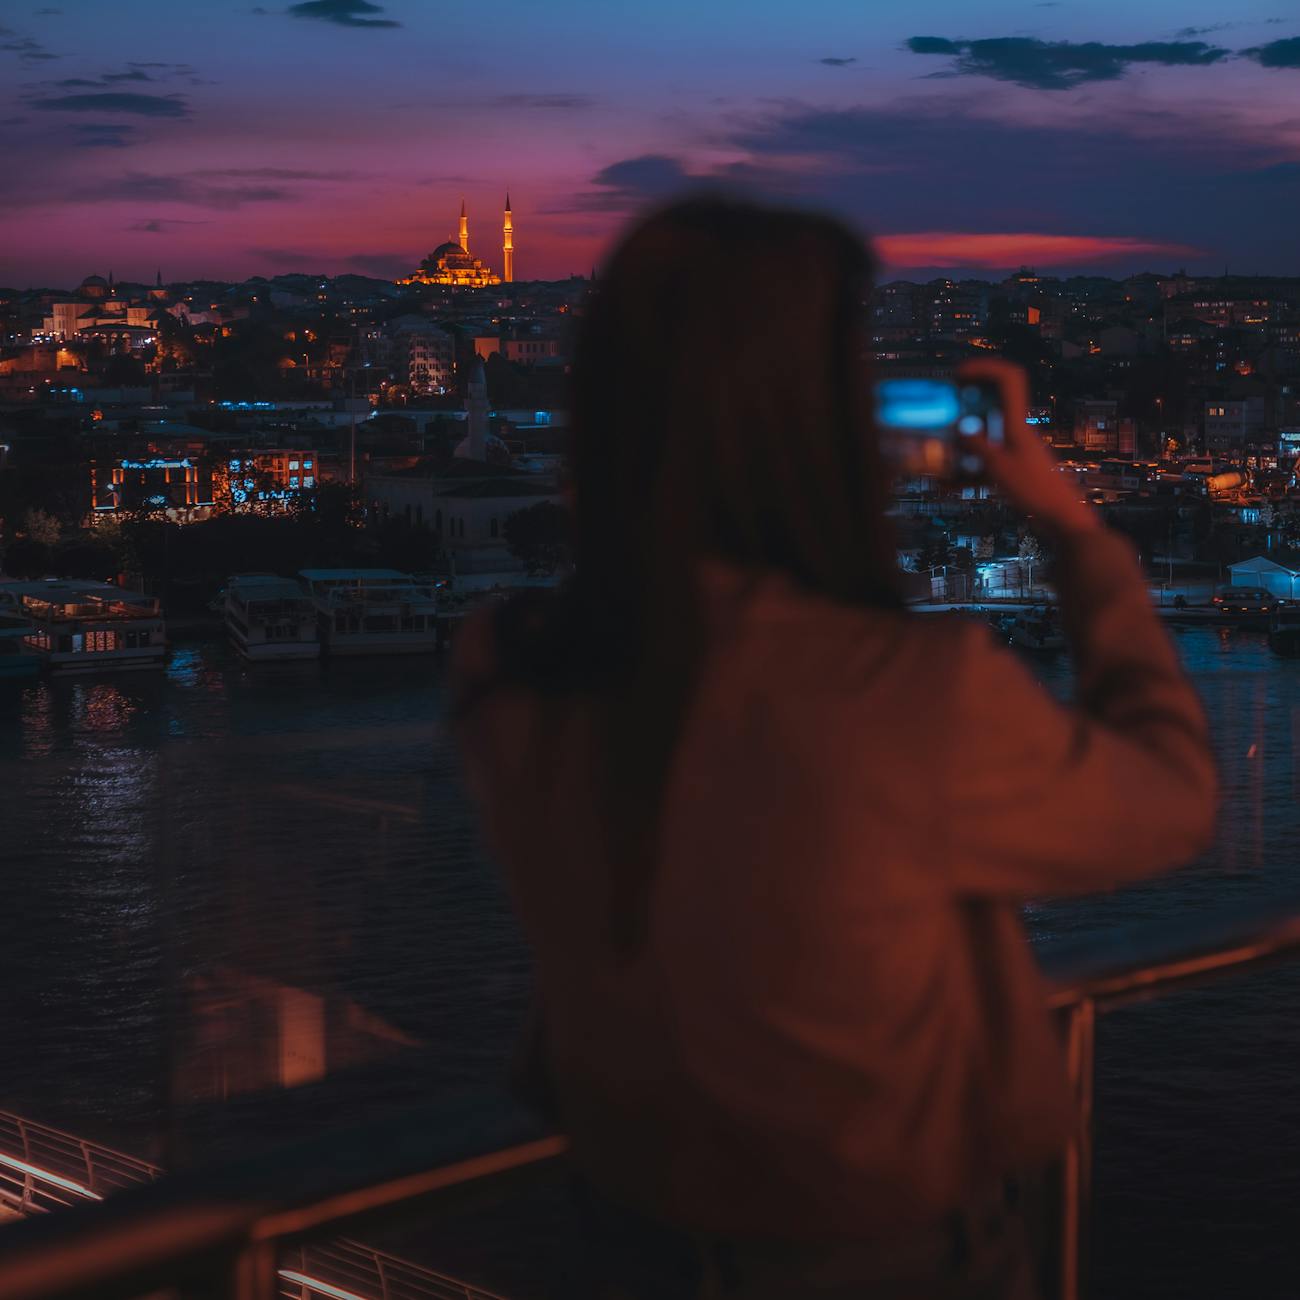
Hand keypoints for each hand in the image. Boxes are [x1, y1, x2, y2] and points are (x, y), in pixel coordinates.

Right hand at [957, 358, 1099, 542]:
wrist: (1062, 521)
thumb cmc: (1037, 493)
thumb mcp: (999, 467)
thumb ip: (978, 446)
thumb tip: (960, 429)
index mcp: (1018, 423)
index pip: (1008, 379)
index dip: (984, 368)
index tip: (959, 374)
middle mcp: (1017, 432)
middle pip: (992, 404)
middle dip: (965, 403)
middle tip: (943, 409)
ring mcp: (1015, 451)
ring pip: (983, 437)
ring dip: (961, 443)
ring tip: (938, 454)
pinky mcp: (1013, 470)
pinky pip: (984, 464)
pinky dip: (966, 471)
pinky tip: (947, 485)